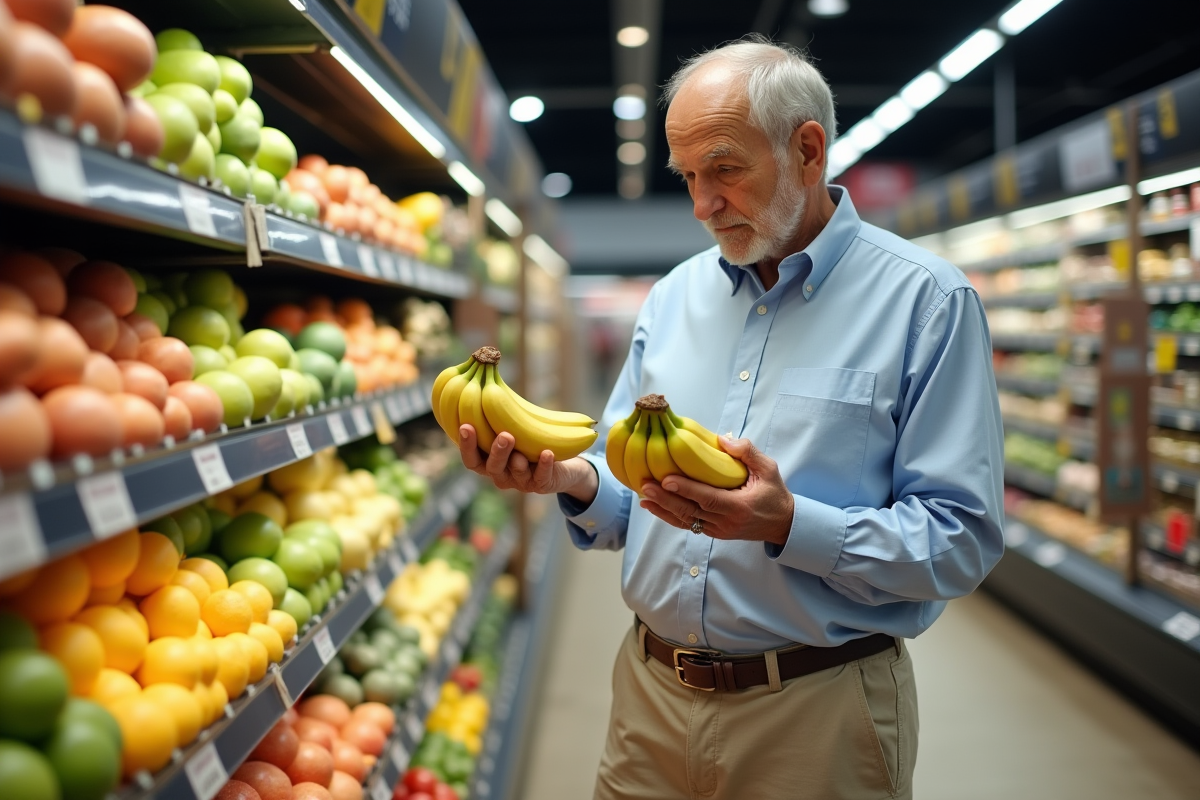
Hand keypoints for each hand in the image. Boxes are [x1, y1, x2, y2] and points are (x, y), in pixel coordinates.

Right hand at [458, 424, 597, 502]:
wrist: (560, 465)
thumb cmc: (527, 442)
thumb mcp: (511, 429)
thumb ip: (497, 414)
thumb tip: (486, 377)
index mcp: (488, 461)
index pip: (471, 458)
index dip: (466, 445)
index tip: (465, 426)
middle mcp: (501, 474)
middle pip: (492, 468)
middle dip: (497, 451)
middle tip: (505, 436)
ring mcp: (521, 481)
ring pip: (516, 473)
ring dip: (518, 459)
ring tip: (524, 445)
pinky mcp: (542, 483)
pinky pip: (542, 477)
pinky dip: (544, 465)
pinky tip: (547, 453)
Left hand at [639, 437, 793, 545]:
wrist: (783, 524)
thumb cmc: (775, 493)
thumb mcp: (769, 469)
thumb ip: (748, 453)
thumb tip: (723, 439)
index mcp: (740, 507)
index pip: (709, 498)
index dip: (686, 490)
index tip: (666, 480)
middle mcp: (726, 522)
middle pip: (691, 511)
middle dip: (666, 499)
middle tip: (646, 486)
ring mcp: (719, 530)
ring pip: (686, 521)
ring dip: (663, 509)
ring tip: (644, 497)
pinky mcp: (714, 533)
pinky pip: (689, 525)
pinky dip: (670, 517)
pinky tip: (655, 507)